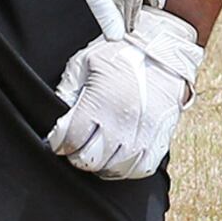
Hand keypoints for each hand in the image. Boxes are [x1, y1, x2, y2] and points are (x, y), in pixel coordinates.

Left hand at [44, 7, 201, 180]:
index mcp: (99, 101)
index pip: (70, 140)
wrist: (163, 50)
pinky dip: (126, 169)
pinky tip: (119, 157)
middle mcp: (121, 122)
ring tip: (97, 151)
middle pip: (89, 160)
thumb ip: (67, 89)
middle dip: (77, 155)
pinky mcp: (159, 139)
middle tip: (77, 145)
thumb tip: (58, 116)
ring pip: (113, 169)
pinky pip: (140, 169)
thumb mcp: (84, 62)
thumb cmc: (123, 53)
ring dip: (100, 164)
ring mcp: (142, 134)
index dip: (59, 142)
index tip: (59, 138)